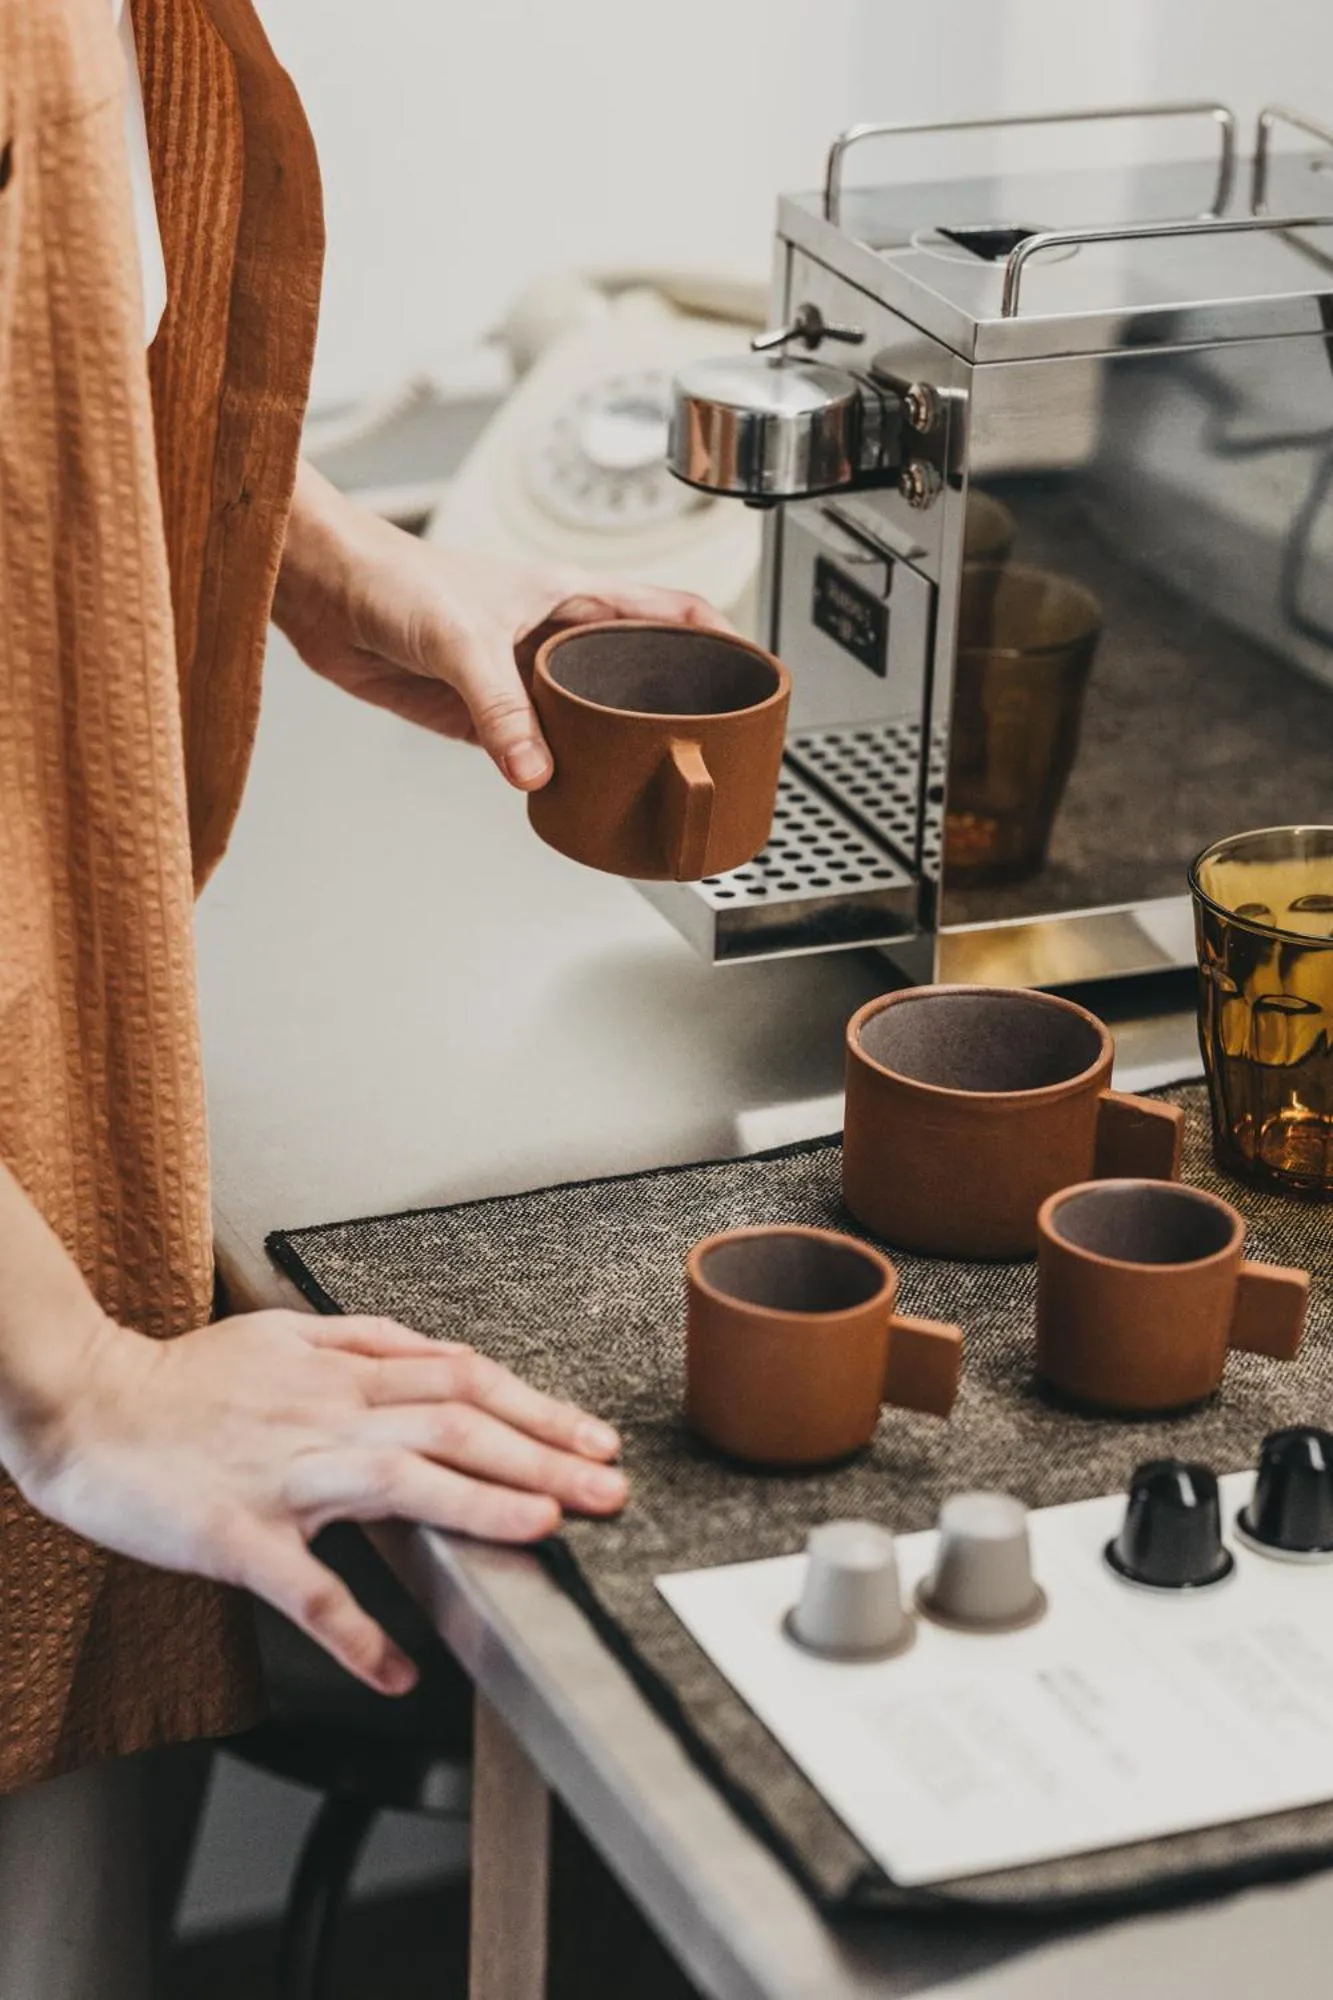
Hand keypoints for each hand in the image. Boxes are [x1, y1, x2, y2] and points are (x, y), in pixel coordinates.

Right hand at [12, 1309, 626, 1694]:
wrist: (87, 1407)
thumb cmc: (187, 1380)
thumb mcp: (284, 1333)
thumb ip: (364, 1340)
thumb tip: (438, 1353)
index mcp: (342, 1372)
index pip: (461, 1379)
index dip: (536, 1406)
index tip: (594, 1438)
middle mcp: (326, 1415)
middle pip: (452, 1423)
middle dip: (540, 1454)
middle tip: (606, 1488)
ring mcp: (284, 1475)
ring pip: (397, 1480)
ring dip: (477, 1504)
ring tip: (543, 1530)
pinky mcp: (237, 1536)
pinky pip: (305, 1588)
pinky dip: (355, 1631)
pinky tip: (400, 1671)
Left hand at [273, 462, 732, 789]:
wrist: (326, 593)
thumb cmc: (392, 577)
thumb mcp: (461, 640)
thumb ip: (500, 708)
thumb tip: (535, 769)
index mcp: (573, 599)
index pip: (669, 612)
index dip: (720, 640)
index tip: (756, 675)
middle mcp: (555, 638)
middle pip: (637, 674)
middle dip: (674, 706)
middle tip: (708, 750)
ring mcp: (522, 678)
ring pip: (587, 717)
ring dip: (612, 746)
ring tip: (647, 782)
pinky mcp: (484, 713)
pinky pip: (534, 747)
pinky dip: (556, 770)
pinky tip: (571, 792)